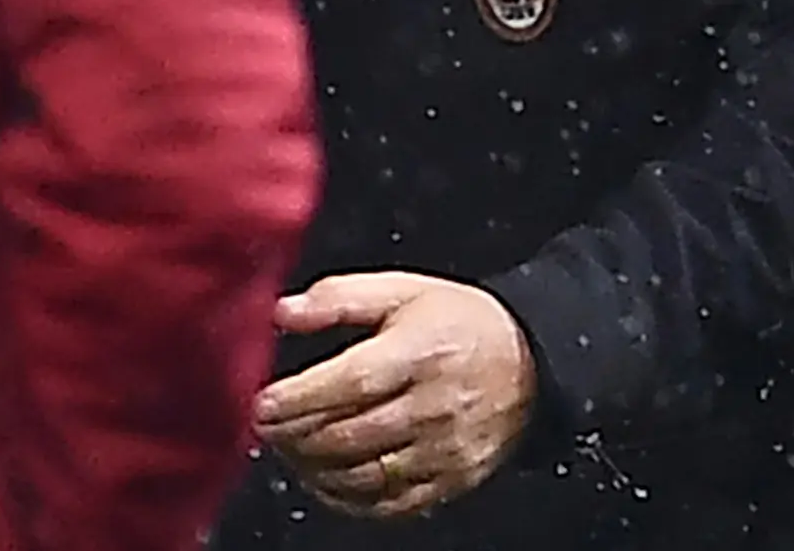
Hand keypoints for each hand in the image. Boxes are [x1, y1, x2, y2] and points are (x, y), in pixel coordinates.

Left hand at [255, 273, 538, 520]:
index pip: (351, 383)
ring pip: (361, 475)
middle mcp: (435, 405)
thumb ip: (341, 297)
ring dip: (312, 468)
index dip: (299, 398)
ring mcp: (444, 449)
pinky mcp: (451, 480)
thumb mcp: (405, 290)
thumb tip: (283, 313)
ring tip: (291, 450)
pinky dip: (345, 499)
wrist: (531, 360)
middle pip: (348, 435)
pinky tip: (325, 479)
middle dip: (294, 435)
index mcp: (422, 351)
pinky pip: (387, 504)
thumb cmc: (461, 323)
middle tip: (268, 428)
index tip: (263, 404)